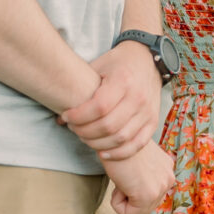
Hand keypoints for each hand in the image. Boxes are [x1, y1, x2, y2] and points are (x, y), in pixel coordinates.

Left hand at [62, 40, 161, 163]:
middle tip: (73, 128)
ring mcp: (147, 111)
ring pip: (121, 138)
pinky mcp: (153, 121)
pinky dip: (118, 153)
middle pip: (108, 126)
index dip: (79, 117)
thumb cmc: (117, 64)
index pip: (99, 107)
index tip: (66, 117)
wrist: (147, 60)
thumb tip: (60, 118)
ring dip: (98, 144)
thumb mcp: (98, 66)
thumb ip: (81, 89)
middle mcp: (138, 97)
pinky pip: (137, 144)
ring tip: (85, 138)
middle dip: (85, 132)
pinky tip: (102, 153)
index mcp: (123, 80)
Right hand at [104, 140, 173, 213]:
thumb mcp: (136, 159)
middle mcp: (168, 177)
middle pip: (145, 206)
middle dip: (128, 196)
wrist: (112, 135)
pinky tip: (120, 182)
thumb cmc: (116, 143)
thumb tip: (135, 186)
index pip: (149, 195)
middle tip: (124, 174)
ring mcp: (161, 186)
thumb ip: (142, 173)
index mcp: (166, 168)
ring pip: (136, 212)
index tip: (127, 169)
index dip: (130, 188)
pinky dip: (116, 202)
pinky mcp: (148, 195)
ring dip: (122, 198)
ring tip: (123, 176)